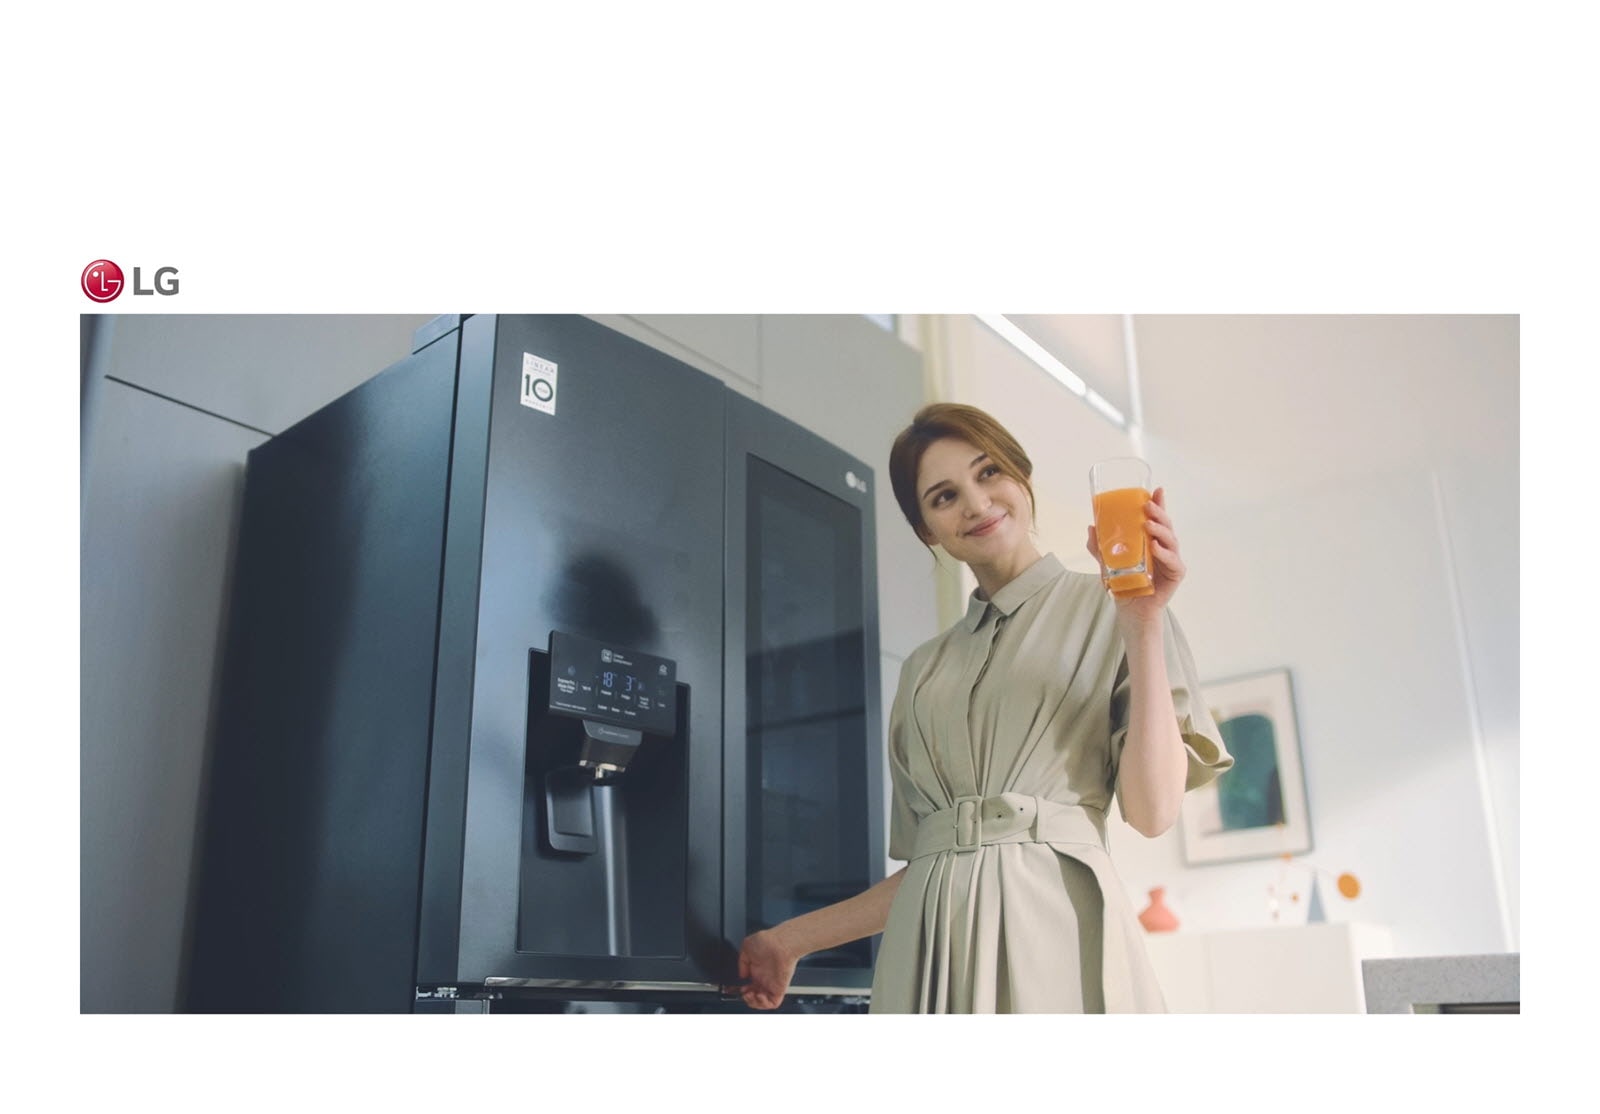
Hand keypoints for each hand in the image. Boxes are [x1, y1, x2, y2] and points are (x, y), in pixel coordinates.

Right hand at [732, 928, 797, 1009]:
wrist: (781, 943)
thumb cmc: (768, 941)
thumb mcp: (746, 947)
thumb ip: (741, 963)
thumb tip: (741, 975)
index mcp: (757, 970)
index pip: (748, 986)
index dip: (741, 990)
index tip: (735, 990)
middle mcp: (764, 979)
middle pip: (754, 996)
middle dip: (747, 998)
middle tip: (743, 993)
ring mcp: (772, 984)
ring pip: (762, 1002)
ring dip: (753, 1003)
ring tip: (750, 995)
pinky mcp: (779, 989)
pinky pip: (773, 1003)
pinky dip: (764, 1004)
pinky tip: (759, 995)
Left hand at [1085, 486, 1185, 621]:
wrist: (1131, 609)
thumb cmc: (1124, 584)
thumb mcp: (1107, 563)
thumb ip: (1099, 547)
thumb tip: (1090, 527)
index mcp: (1151, 540)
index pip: (1156, 519)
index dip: (1159, 503)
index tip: (1157, 489)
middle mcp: (1163, 547)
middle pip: (1165, 525)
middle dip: (1159, 513)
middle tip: (1148, 506)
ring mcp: (1171, 560)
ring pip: (1171, 540)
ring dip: (1160, 531)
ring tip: (1148, 525)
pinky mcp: (1175, 574)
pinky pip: (1173, 561)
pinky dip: (1164, 554)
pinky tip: (1155, 548)